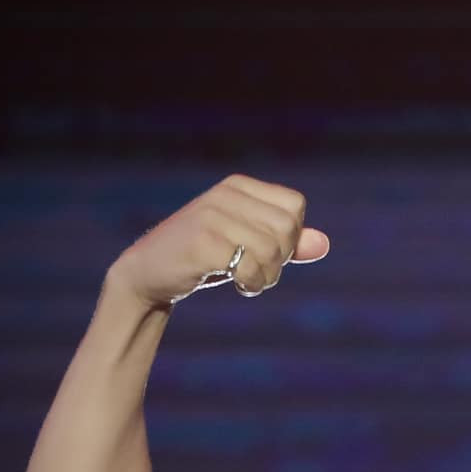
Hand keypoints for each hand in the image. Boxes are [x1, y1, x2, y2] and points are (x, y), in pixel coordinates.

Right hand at [108, 173, 329, 311]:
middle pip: (286, 229)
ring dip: (265, 276)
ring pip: (271, 250)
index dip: (290, 236)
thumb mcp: (246, 246)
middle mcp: (225, 194)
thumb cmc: (202, 259)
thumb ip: (286, 243)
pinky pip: (250, 266)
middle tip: (256, 272)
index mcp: (237, 187)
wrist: (147, 274)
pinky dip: (251, 283)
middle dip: (280, 260)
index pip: (294, 206)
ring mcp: (212, 216)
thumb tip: (323, 244)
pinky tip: (235, 284)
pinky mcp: (203, 243)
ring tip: (246, 280)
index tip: (266, 252)